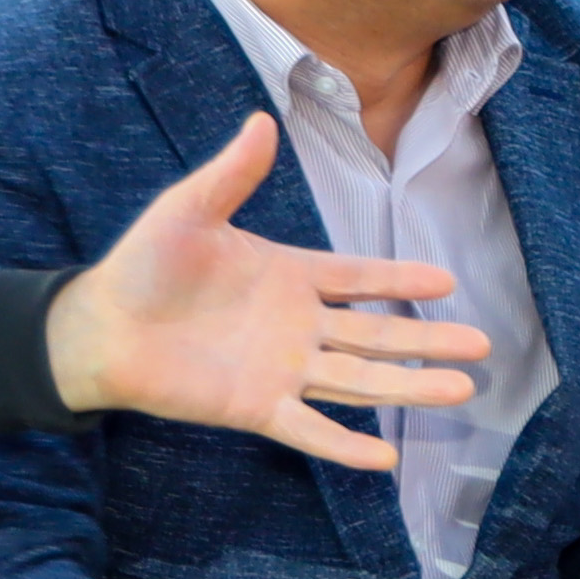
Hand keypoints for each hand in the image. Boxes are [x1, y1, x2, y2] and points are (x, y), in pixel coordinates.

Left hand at [41, 113, 490, 467]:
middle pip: (377, 337)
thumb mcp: (188, 210)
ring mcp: (281, 369)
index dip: (400, 279)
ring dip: (409, 388)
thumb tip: (260, 120)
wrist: (98, 328)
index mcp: (289, 277)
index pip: (359, 279)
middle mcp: (296, 327)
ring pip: (359, 381)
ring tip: (460, 390)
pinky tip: (385, 458)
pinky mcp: (255, 407)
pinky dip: (344, 446)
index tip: (447, 281)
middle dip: (428, 341)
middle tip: (481, 345)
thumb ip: (231, 174)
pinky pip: (308, 428)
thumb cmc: (142, 265)